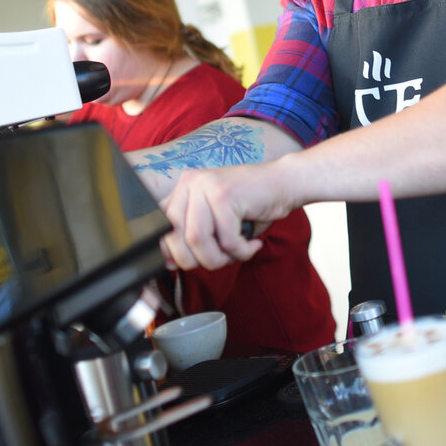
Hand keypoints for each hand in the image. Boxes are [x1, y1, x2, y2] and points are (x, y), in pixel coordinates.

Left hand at [160, 162, 293, 270]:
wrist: (285, 183)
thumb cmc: (252, 206)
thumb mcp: (215, 220)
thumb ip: (190, 235)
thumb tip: (167, 262)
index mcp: (183, 188)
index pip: (160, 227)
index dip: (172, 252)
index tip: (191, 261)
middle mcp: (190, 183)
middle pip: (178, 238)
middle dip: (200, 260)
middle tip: (222, 259)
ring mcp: (206, 186)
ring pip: (198, 240)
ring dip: (220, 258)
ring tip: (238, 252)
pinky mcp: (225, 194)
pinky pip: (226, 240)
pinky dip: (241, 251)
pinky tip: (252, 245)